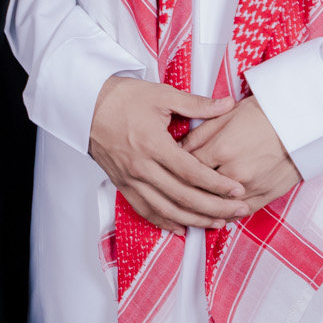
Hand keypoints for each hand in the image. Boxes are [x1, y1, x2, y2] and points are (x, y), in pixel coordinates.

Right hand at [87, 75, 247, 232]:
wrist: (84, 104)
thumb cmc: (121, 97)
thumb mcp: (161, 94)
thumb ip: (196, 104)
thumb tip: (227, 104)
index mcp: (153, 144)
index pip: (192, 172)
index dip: (217, 184)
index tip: (237, 190)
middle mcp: (141, 166)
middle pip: (183, 196)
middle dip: (215, 208)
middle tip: (238, 211)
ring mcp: (130, 178)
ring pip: (166, 209)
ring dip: (194, 220)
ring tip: (218, 223)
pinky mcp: (122, 184)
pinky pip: (145, 210)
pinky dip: (164, 223)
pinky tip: (182, 228)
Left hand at [182, 97, 301, 212]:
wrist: (300, 121)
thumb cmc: (261, 114)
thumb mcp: (225, 116)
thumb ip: (199, 135)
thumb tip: (177, 149)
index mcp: (222, 149)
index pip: (187, 167)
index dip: (175, 169)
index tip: (167, 170)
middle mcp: (236, 172)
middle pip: (200, 190)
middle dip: (184, 191)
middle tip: (172, 192)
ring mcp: (253, 187)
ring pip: (219, 206)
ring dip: (203, 209)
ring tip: (189, 208)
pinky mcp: (267, 195)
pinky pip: (241, 213)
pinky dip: (226, 215)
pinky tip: (216, 215)